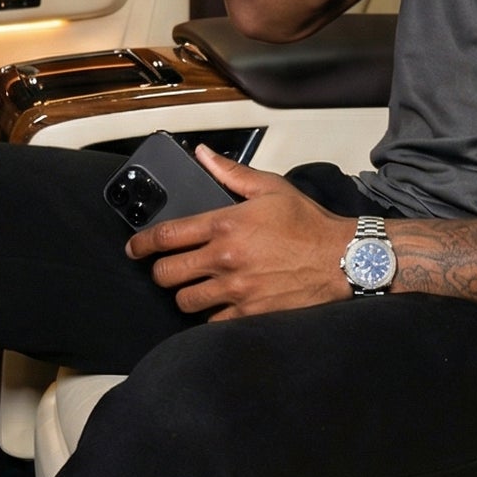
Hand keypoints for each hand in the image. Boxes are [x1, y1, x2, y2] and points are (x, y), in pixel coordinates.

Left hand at [125, 145, 348, 317]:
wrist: (341, 259)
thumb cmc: (309, 225)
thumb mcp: (270, 188)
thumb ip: (231, 173)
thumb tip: (202, 154)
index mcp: (225, 224)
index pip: (166, 236)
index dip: (142, 244)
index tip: (135, 248)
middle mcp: (224, 258)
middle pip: (166, 274)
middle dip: (162, 272)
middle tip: (169, 269)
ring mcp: (235, 289)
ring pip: (185, 301)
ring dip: (185, 295)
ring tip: (195, 288)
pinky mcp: (249, 312)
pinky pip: (212, 321)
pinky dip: (211, 315)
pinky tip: (219, 305)